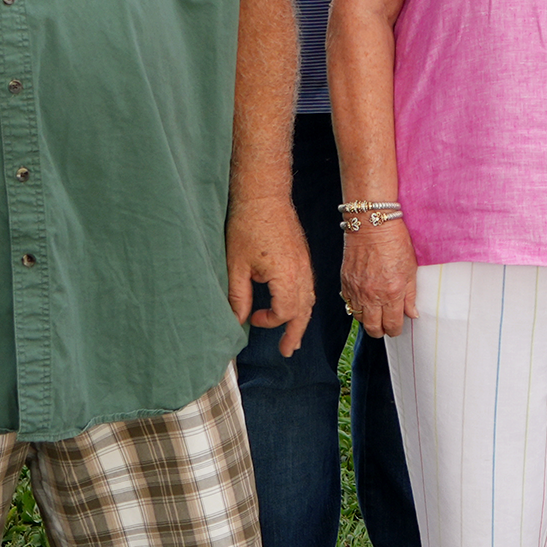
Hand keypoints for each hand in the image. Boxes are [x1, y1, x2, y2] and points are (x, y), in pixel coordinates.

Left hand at [228, 193, 316, 356]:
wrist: (264, 195)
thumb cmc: (248, 225)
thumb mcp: (236, 264)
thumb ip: (239, 295)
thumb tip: (238, 318)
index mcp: (286, 276)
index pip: (285, 312)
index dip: (269, 320)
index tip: (253, 317)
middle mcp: (301, 273)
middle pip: (304, 312)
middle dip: (295, 333)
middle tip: (288, 350)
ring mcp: (305, 264)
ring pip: (309, 300)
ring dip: (301, 320)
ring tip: (293, 337)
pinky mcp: (303, 258)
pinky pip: (309, 288)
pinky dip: (303, 303)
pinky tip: (295, 307)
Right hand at [342, 220, 418, 339]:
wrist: (371, 223)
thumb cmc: (394, 241)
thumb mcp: (410, 269)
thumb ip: (410, 295)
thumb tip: (412, 313)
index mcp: (391, 293)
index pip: (392, 325)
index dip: (396, 330)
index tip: (397, 327)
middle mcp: (371, 295)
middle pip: (373, 328)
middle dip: (380, 330)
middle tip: (385, 326)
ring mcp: (356, 290)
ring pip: (359, 318)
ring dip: (368, 319)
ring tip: (375, 312)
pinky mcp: (345, 282)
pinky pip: (348, 303)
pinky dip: (356, 306)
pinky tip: (363, 299)